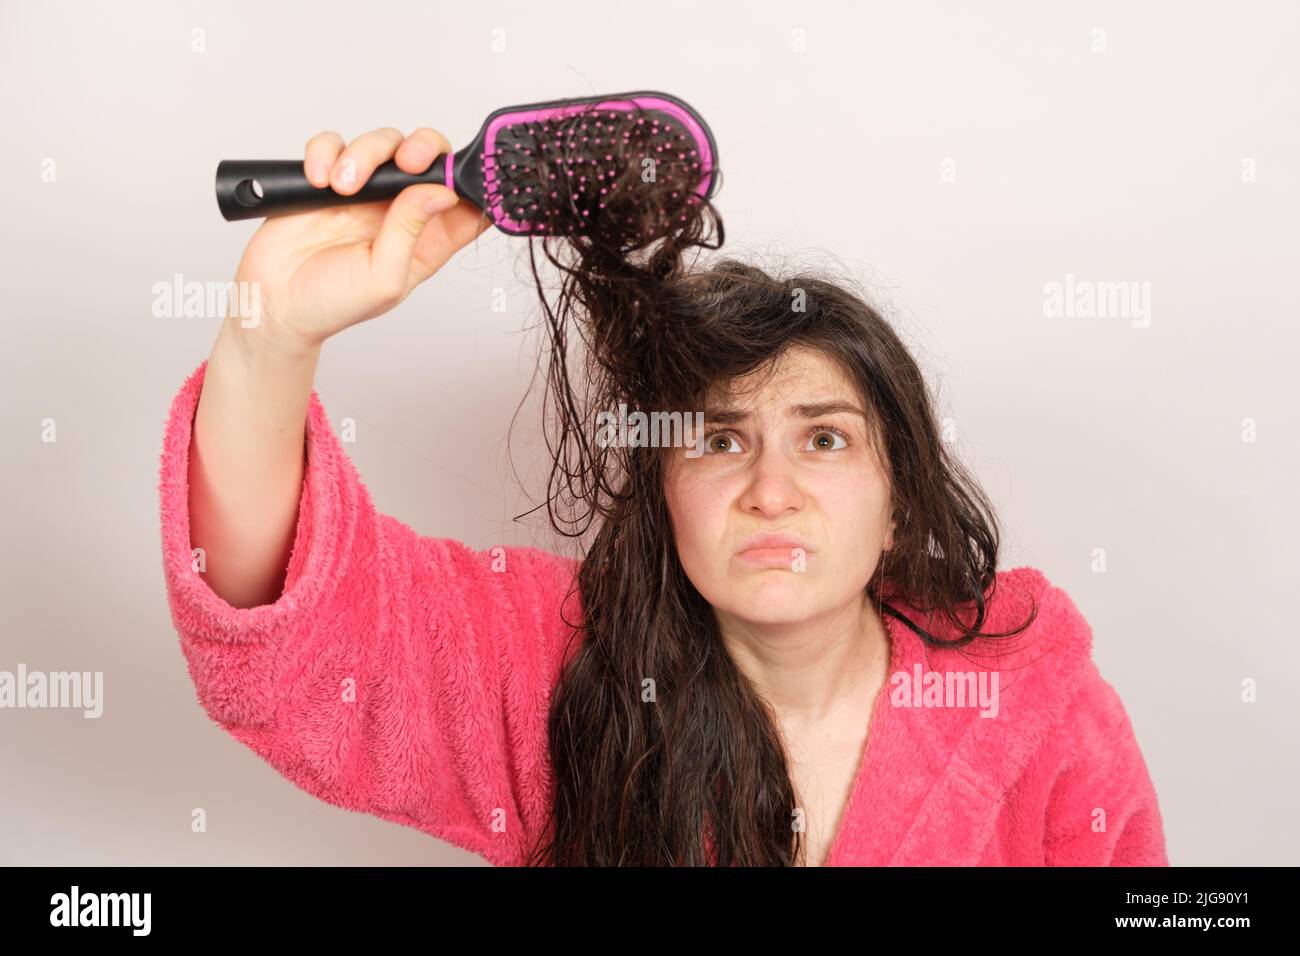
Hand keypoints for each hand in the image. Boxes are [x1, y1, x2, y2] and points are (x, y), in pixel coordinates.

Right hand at [227, 126, 490, 353]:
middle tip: (407, 160)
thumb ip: (411, 232)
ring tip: (342, 187)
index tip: (467, 174)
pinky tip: (319, 180)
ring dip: (365, 154)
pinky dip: (326, 152)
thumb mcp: (383, 279)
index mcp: (427, 239)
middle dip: (423, 147)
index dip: (472, 183)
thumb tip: (441, 192)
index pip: (465, 202)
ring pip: (382, 143)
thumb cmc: (333, 303)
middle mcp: (400, 210)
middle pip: (428, 157)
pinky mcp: (327, 176)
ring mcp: (364, 191)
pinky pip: (333, 144)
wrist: (275, 304)